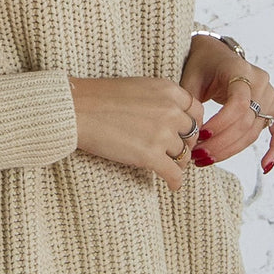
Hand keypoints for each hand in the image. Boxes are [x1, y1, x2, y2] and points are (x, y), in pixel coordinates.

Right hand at [69, 76, 204, 192]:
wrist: (77, 109)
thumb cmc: (99, 97)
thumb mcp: (139, 87)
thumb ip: (161, 100)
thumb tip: (173, 120)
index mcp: (169, 90)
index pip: (196, 110)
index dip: (191, 124)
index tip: (184, 133)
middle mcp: (170, 110)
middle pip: (192, 134)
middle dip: (185, 144)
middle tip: (176, 152)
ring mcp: (162, 133)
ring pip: (183, 155)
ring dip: (178, 163)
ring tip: (169, 167)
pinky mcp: (150, 156)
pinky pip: (174, 174)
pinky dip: (175, 182)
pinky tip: (172, 186)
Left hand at [179, 34, 273, 174]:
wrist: (215, 54)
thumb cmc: (200, 64)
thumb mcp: (190, 77)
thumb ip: (189, 101)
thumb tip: (187, 132)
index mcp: (240, 70)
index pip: (237, 104)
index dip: (220, 124)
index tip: (200, 136)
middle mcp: (260, 82)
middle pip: (246, 121)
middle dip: (221, 143)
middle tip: (197, 156)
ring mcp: (269, 95)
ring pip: (254, 131)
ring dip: (232, 149)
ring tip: (206, 159)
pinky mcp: (272, 107)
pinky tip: (265, 167)